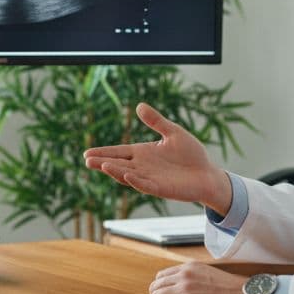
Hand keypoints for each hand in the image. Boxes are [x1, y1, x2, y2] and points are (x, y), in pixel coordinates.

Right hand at [83, 102, 232, 213]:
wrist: (207, 174)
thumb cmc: (191, 154)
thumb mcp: (173, 132)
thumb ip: (156, 121)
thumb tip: (139, 105)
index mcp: (143, 153)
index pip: (118, 152)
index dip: (103, 152)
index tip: (86, 153)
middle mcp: (142, 167)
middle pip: (118, 164)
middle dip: (102, 162)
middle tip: (87, 160)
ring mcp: (150, 179)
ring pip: (128, 175)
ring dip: (116, 171)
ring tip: (103, 165)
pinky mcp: (161, 188)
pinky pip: (145, 185)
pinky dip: (136, 181)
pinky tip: (128, 175)